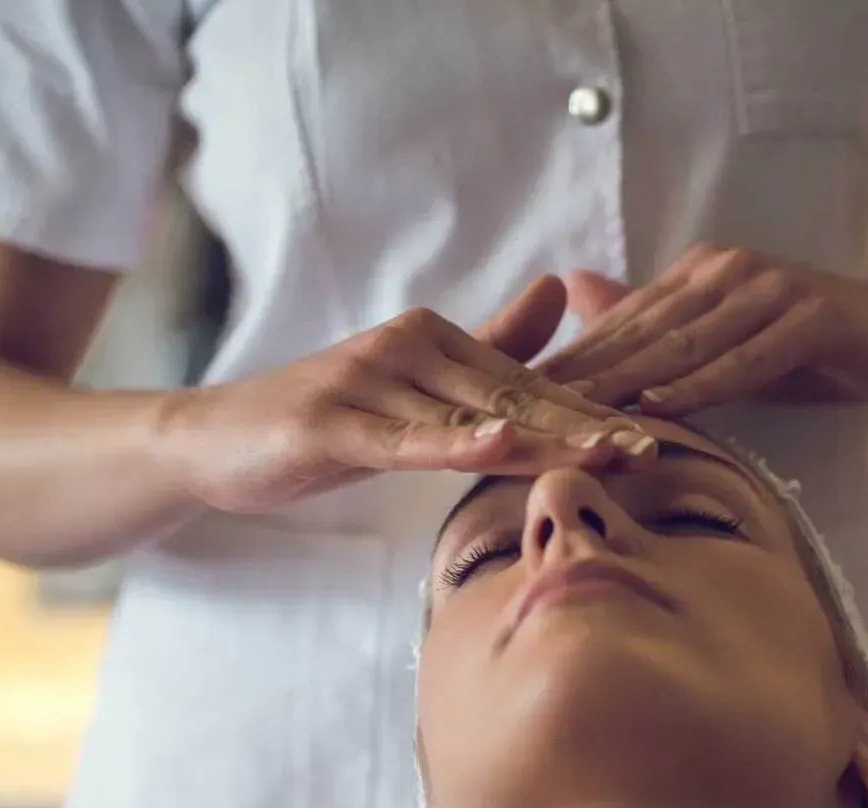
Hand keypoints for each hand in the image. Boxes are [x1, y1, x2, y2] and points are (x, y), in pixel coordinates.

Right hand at [153, 276, 656, 513]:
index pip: (527, 385)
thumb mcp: (410, 388)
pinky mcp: (333, 424)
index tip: (652, 437)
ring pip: (470, 418)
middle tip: (649, 451)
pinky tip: (502, 443)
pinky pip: (406, 440)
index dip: (590, 413)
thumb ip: (486, 345)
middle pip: (513, 397)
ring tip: (604, 455)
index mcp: (435, 340)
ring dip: (543, 438)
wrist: (215, 440)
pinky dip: (455, 443)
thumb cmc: (323, 420)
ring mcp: (368, 383)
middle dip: (584, 427)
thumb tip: (558, 292)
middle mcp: (408, 348)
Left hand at [538, 246, 867, 416]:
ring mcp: (769, 288)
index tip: (510, 403)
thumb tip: (581, 297)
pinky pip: (746, 358)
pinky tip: (663, 408)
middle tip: (520, 416)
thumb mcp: (728, 346)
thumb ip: (662, 330)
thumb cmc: (814, 349)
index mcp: (699, 276)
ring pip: (685, 346)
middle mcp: (727, 271)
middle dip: (579, 378)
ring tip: (574, 420)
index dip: (566, 365)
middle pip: (641, 335)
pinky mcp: (811, 314)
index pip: (621, 326)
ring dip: (628, 385)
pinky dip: (703, 385)